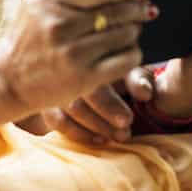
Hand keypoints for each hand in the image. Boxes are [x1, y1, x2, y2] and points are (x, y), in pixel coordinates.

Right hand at [0, 0, 155, 117]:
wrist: (9, 80)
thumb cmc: (28, 35)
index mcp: (50, 0)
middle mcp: (60, 25)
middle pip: (116, 11)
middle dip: (137, 8)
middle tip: (146, 8)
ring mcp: (72, 54)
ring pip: (123, 35)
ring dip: (135, 30)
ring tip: (135, 28)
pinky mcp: (83, 79)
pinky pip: (124, 61)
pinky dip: (133, 53)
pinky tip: (129, 50)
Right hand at [41, 68, 155, 144]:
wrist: (95, 76)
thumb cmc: (114, 71)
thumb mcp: (129, 70)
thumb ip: (138, 79)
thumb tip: (145, 93)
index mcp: (89, 52)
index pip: (94, 77)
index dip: (110, 103)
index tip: (127, 120)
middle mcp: (67, 66)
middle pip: (79, 96)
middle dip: (104, 117)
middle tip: (125, 131)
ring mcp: (54, 83)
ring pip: (69, 109)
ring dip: (95, 127)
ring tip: (119, 136)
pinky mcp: (46, 101)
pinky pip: (57, 121)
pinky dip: (78, 133)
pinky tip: (98, 139)